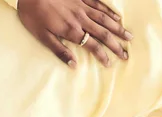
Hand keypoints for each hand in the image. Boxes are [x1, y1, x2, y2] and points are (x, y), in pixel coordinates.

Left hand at [16, 0, 131, 68]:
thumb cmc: (33, 15)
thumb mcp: (42, 36)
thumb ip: (59, 51)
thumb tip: (73, 65)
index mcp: (71, 31)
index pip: (92, 46)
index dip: (102, 55)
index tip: (110, 63)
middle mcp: (81, 19)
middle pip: (103, 33)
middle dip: (116, 45)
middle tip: (126, 54)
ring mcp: (82, 6)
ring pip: (105, 18)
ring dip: (118, 28)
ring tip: (129, 37)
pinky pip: (99, 4)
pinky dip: (110, 11)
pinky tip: (117, 16)